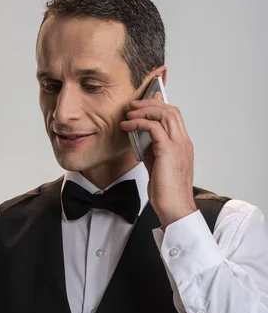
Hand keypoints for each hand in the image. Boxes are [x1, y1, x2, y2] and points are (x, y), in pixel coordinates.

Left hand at [120, 91, 196, 229]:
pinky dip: (139, 122)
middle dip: (150, 104)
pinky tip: (128, 126)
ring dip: (144, 110)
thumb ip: (152, 151)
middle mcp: (184, 142)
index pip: (174, 117)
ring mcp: (178, 145)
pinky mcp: (168, 151)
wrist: (175, 209)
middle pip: (171, 111)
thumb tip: (141, 139)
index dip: (159, 106)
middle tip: (133, 106)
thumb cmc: (167, 193)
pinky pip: (153, 127)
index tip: (145, 104)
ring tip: (129, 114)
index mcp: (183, 146)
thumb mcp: (157, 167)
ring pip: (164, 114)